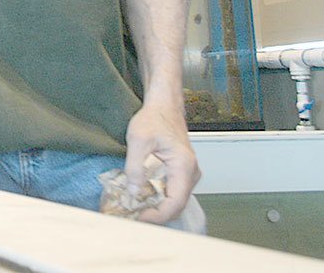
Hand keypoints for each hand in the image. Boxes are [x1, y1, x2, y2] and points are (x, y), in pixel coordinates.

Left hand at [124, 102, 200, 223]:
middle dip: (155, 213)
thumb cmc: (153, 118)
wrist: (163, 106)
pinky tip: (140, 195)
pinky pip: (170, 190)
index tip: (139, 218)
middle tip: (132, 216)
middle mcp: (191, 173)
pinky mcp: (180, 172)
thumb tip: (133, 192)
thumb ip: (135, 167)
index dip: (157, 215)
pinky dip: (156, 196)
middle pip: (175, 205)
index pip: (175, 202)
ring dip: (155, 206)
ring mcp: (187, 173)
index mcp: (184, 167)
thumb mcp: (138, 140)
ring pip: (173, 199)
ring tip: (133, 207)